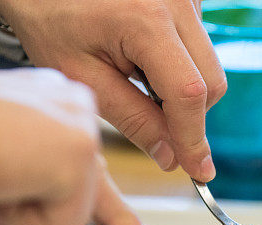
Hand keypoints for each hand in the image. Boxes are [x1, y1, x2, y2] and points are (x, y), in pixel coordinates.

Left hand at [0, 0, 226, 181]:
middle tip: (151, 124)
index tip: (198, 170)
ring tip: (136, 79)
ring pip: (208, 67)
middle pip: (211, 83)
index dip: (193, 138)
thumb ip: (132, 119)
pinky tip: (143, 58)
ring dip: (182, 88)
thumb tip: (171, 157)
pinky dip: (180, 65)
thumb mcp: (82, 77)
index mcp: (146, 21)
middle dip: (188, 115)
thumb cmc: (51, 17)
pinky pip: (199, 47)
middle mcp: (176, 2)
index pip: (188, 94)